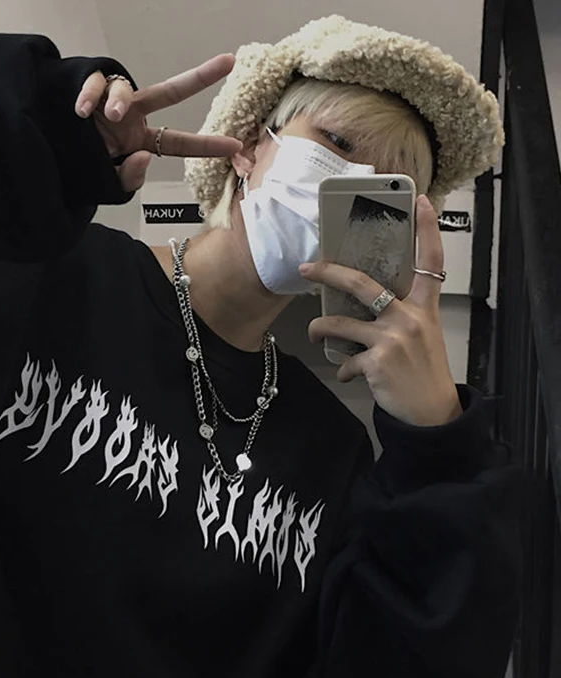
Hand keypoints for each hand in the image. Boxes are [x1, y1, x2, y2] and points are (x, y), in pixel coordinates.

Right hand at [74, 56, 241, 191]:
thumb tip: (143, 157)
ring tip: (110, 116)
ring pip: (124, 89)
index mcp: (139, 140)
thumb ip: (130, 179)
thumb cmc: (81, 167)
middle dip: (198, 77)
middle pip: (169, 92)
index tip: (235, 146)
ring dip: (118, 101)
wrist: (48, 156)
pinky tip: (82, 111)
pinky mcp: (86, 90)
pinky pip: (93, 83)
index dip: (205, 145)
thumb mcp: (109, 184)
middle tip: (227, 62)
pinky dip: (89, 95)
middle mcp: (130, 116)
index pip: (178, 142)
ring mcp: (109, 102)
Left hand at [301, 195, 462, 426]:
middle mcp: (409, 318)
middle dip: (329, 273)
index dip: (426, 230)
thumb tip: (361, 306)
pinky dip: (342, 369)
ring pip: (338, 324)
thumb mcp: (423, 336)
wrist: (432, 414)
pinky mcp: (376, 362)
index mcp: (424, 307)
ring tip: (315, 335)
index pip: (431, 261)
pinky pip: (344, 360)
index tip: (419, 201)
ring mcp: (392, 339)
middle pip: (362, 283)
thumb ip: (400, 316)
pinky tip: (348, 374)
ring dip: (318, 330)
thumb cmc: (423, 372)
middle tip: (308, 268)